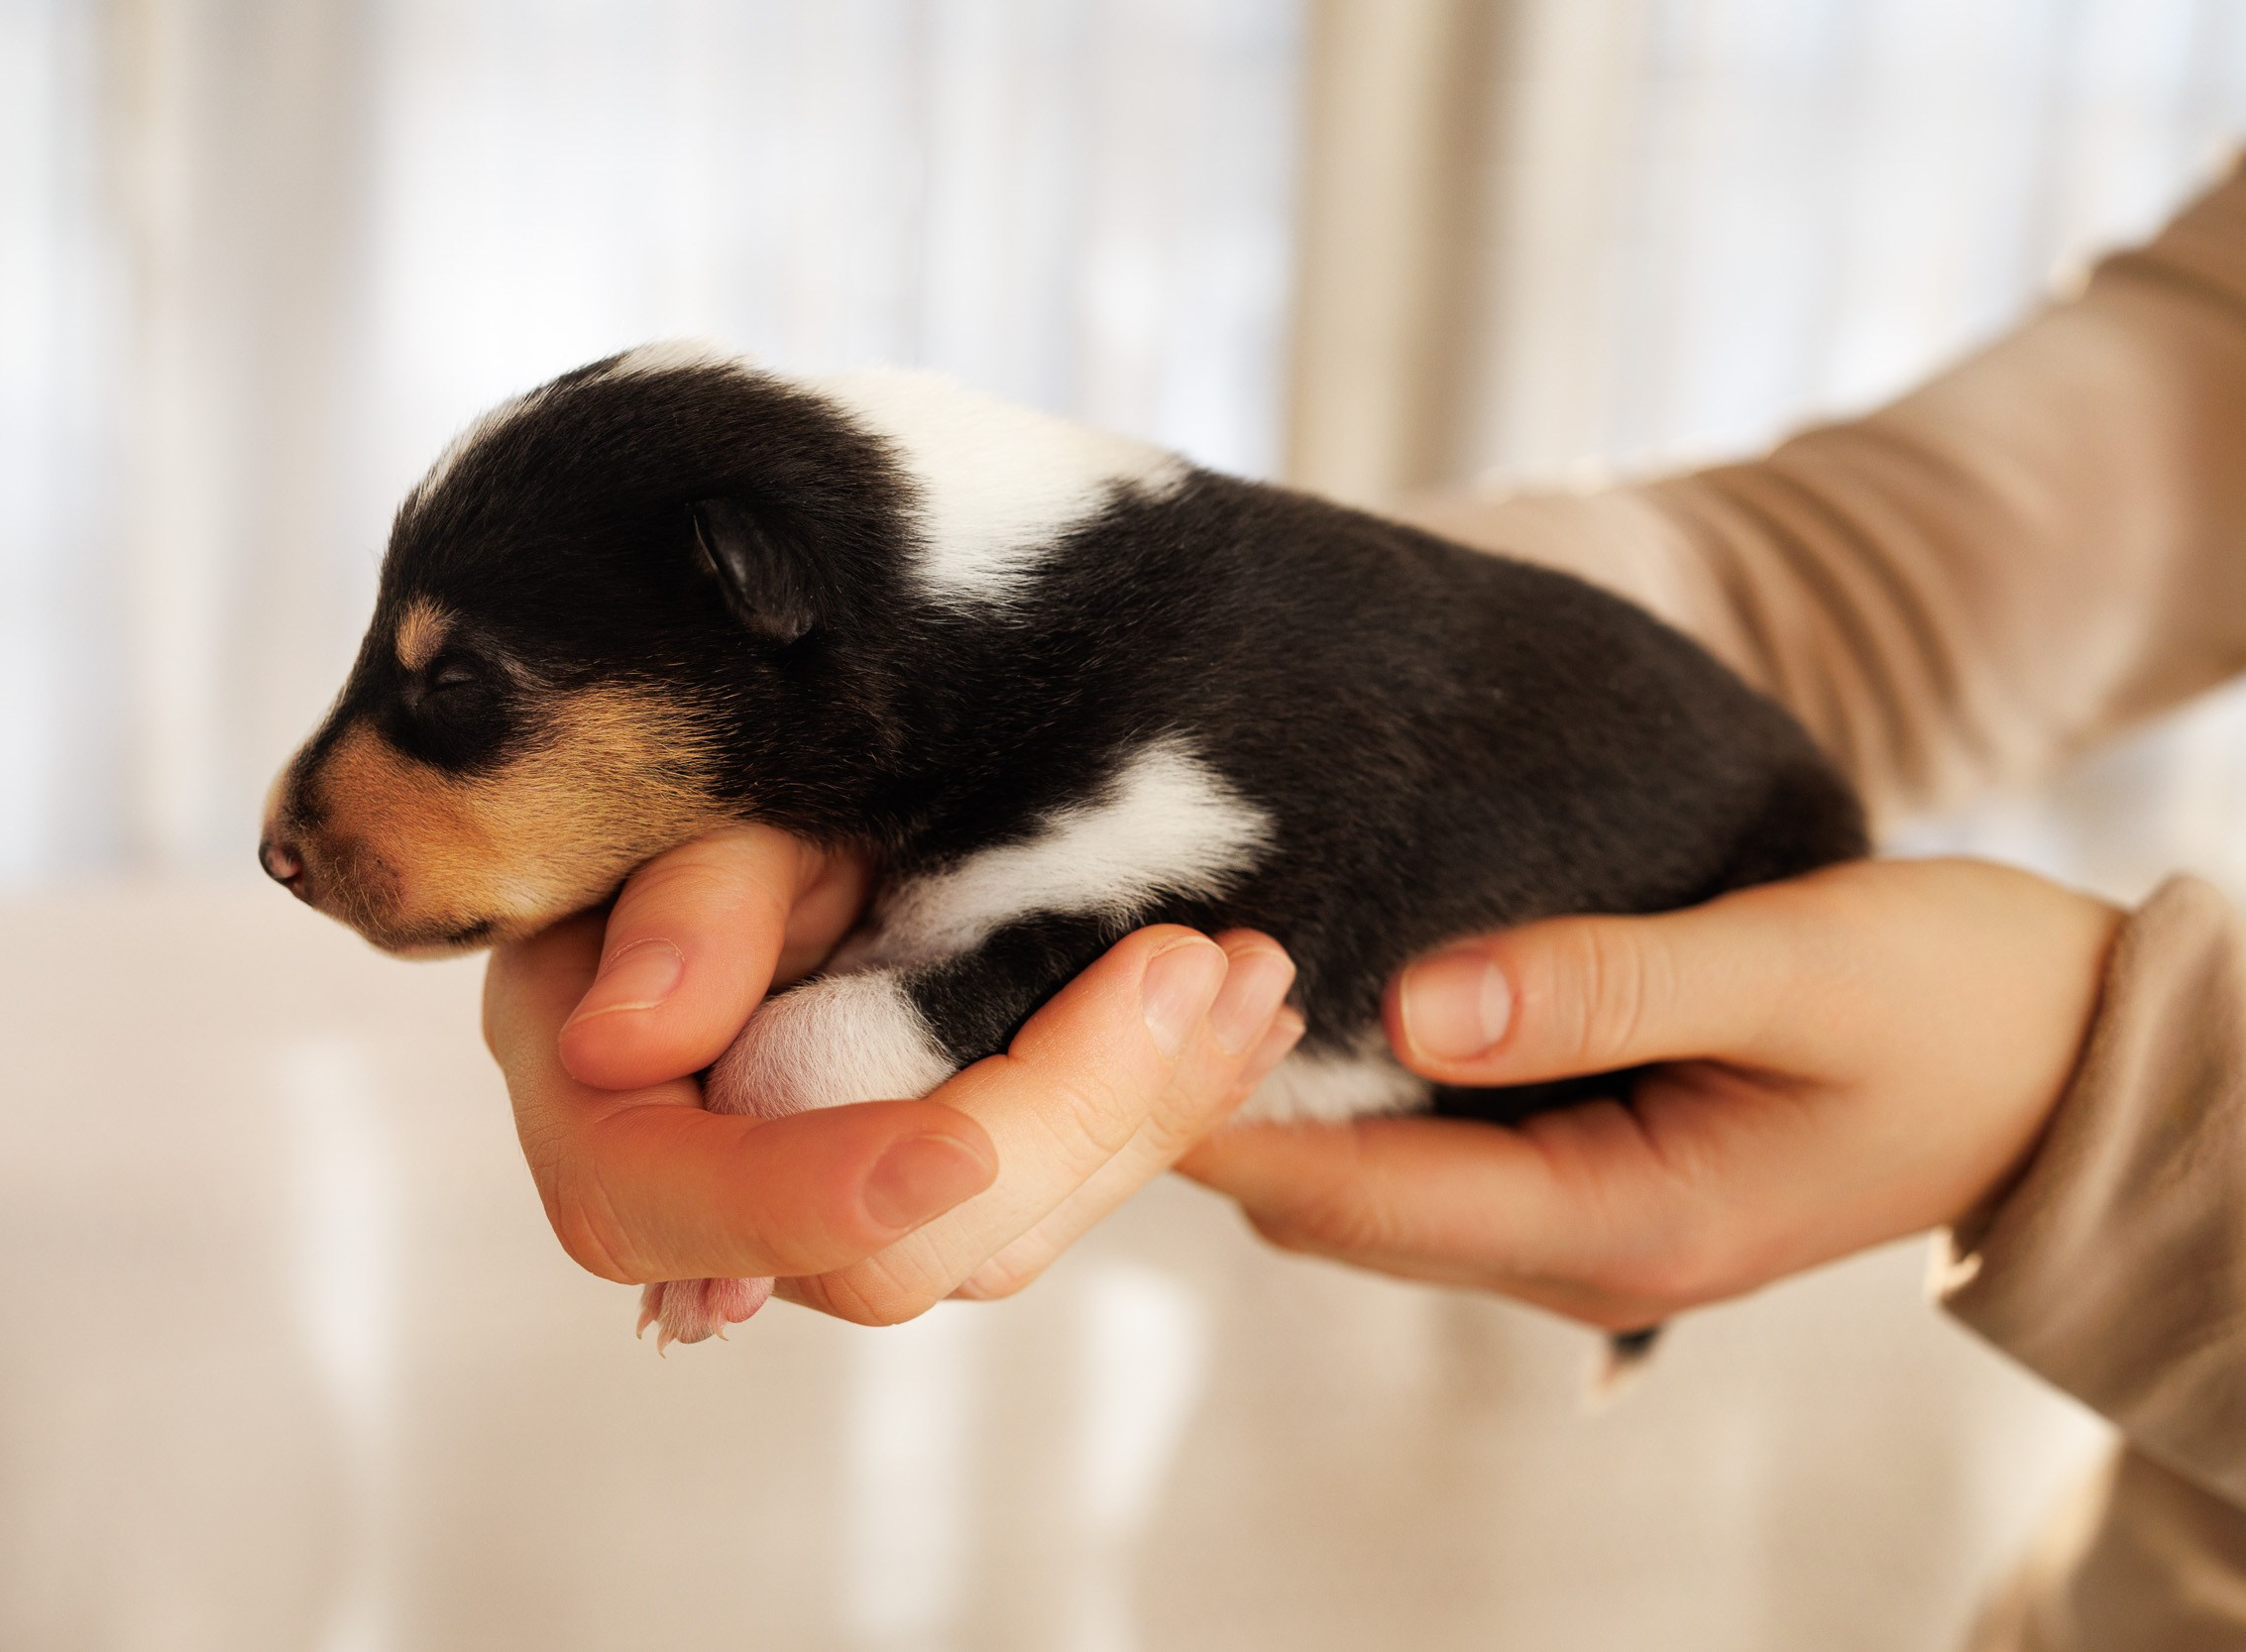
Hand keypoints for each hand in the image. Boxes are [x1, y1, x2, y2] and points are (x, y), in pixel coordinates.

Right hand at [482, 825, 1303, 1324]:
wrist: (756, 779)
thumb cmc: (703, 778)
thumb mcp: (692, 801)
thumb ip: (679, 906)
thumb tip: (629, 1041)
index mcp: (601, 1104)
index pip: (664, 1205)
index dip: (814, 1194)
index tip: (956, 1146)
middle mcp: (716, 1200)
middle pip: (882, 1257)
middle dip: (1061, 1124)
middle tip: (1198, 965)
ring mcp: (840, 1206)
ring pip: (997, 1242)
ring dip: (1147, 1115)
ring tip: (1253, 975)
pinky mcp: (938, 1184)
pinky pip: (1054, 1196)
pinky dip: (1157, 1109)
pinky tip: (1239, 1019)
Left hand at [1178, 858, 2120, 1330]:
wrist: (2063, 1059)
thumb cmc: (1948, 1000)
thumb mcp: (1792, 968)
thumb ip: (1606, 983)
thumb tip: (1414, 996)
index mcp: (1623, 1222)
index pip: (1361, 1195)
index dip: (1231, 1118)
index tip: (1135, 1017)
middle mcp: (1576, 1250)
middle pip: (1336, 1207)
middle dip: (1224, 1112)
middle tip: (1136, 973)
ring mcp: (1574, 1225)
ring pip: (1364, 1187)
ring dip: (1274, 1101)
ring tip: (1191, 976)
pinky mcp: (1579, 1174)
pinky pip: (1419, 1153)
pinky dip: (1345, 1089)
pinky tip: (1301, 996)